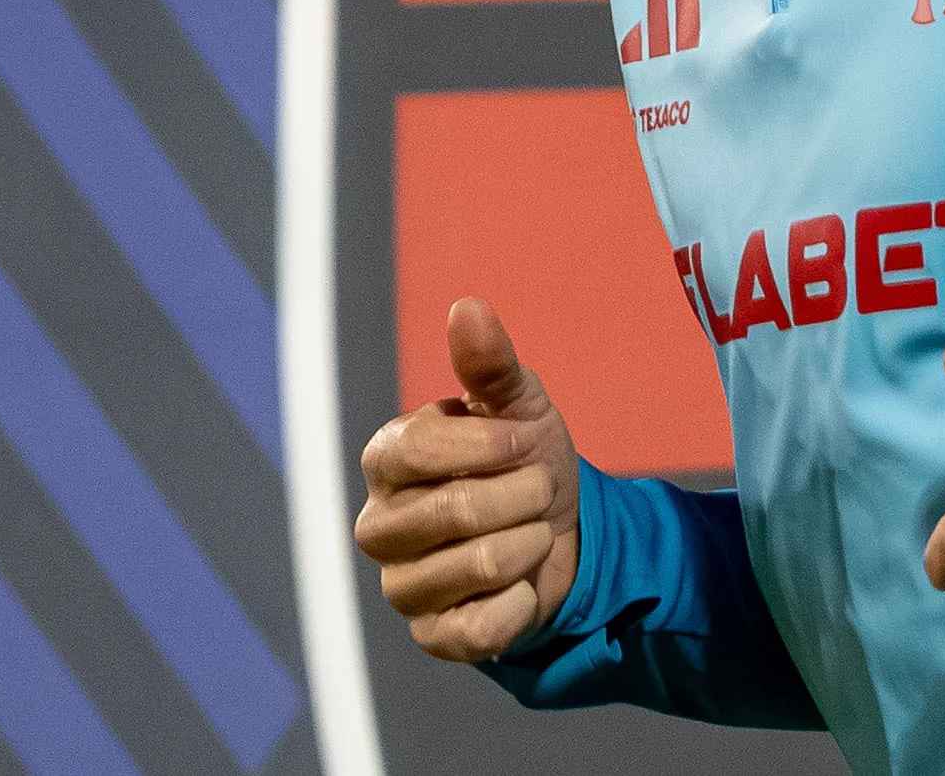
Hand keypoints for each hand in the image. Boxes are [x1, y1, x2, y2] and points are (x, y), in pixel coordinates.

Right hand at [353, 299, 581, 662]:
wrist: (564, 533)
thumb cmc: (526, 460)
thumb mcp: (520, 406)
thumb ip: (491, 363)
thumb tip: (466, 307)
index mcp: (388, 457)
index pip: (418, 448)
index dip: (488, 445)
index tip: (523, 440)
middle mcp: (379, 524)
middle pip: (457, 511)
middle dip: (524, 496)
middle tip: (535, 490)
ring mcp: (399, 585)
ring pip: (478, 566)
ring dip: (530, 544)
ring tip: (529, 532)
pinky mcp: (429, 636)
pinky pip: (482, 628)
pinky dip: (522, 600)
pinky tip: (521, 584)